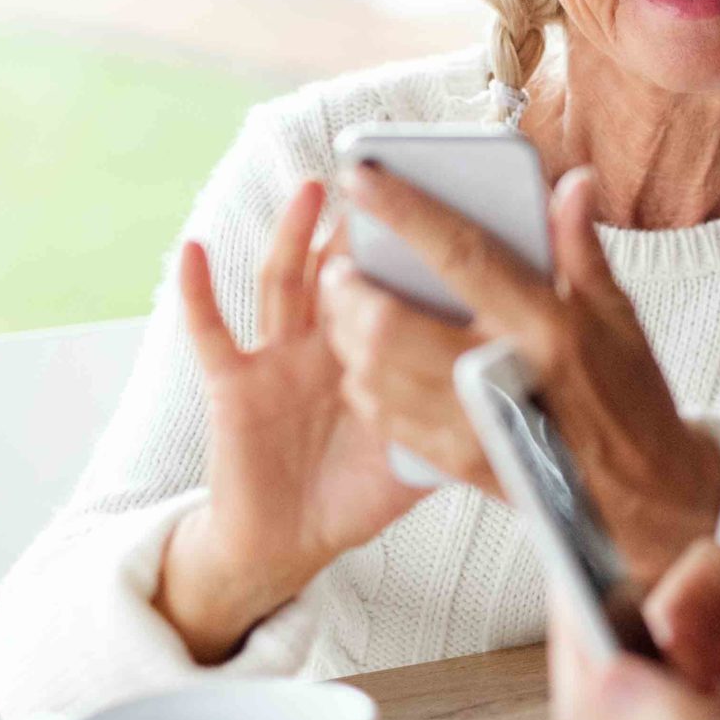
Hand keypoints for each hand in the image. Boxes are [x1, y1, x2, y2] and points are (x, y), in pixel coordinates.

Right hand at [158, 182, 430, 662]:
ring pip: (286, 284)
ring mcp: (279, 357)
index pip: (397, 286)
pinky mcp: (234, 384)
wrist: (290, 543)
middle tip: (385, 176)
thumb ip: (463, 417)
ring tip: (312, 191)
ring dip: (292, 236)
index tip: (445, 199)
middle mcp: (326, 343)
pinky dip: (197, 292)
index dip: (415, 247)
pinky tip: (194, 250)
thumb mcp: (422, 454)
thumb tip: (525, 388)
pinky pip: (211, 333)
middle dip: (359, 227)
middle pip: (344, 271)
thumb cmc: (358, 493)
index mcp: (377, 353)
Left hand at [336, 162, 719, 578]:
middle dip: (353, 288)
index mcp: (547, 327)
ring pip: (377, 373)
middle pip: (394, 324)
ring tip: (346, 307)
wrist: (642, 491)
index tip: (364, 178)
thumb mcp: (618, 315)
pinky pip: (386, 418)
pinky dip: (363, 383)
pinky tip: (364, 361)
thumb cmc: (631, 395)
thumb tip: (572, 184)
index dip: (406, 213)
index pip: (462, 256)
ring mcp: (476, 424)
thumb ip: (580, 248)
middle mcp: (505, 374)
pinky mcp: (459, 460)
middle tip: (343, 265)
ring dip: (347, 334)